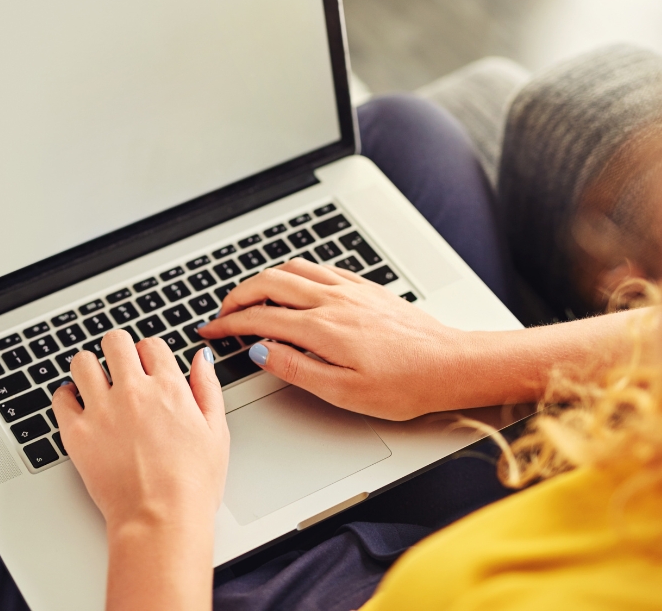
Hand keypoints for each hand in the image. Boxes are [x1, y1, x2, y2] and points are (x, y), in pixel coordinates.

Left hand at [51, 330, 228, 532]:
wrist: (161, 518)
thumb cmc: (191, 484)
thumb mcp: (216, 431)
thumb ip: (207, 388)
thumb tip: (201, 358)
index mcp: (168, 388)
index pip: (151, 345)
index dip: (149, 354)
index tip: (147, 367)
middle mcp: (132, 391)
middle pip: (114, 341)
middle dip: (118, 350)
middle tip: (119, 367)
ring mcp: (101, 410)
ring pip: (83, 362)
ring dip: (89, 368)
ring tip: (95, 382)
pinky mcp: (77, 433)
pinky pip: (60, 397)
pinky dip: (66, 396)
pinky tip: (77, 404)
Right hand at [199, 258, 467, 419]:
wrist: (451, 365)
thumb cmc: (404, 384)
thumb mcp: (343, 392)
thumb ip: (295, 369)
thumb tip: (259, 352)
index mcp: (322, 328)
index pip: (260, 318)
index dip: (228, 324)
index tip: (210, 331)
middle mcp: (332, 300)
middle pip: (269, 284)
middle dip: (237, 296)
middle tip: (222, 314)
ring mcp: (349, 289)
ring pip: (292, 269)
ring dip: (263, 279)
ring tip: (251, 297)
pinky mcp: (365, 287)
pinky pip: (319, 268)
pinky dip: (294, 273)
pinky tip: (294, 286)